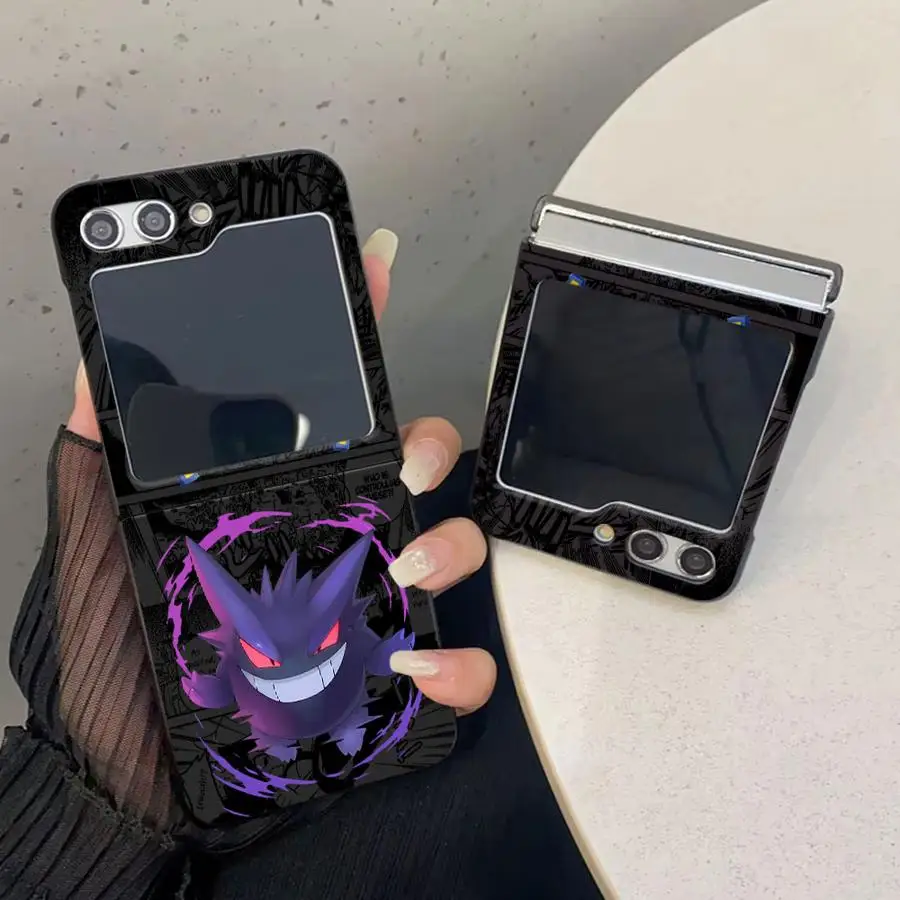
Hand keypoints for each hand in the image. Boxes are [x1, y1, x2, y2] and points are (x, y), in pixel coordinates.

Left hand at [61, 229, 494, 811]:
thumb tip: (98, 368)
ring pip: (450, 549)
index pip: (327, 401)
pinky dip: (456, 662)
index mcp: (276, 497)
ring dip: (449, 547)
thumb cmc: (111, 661)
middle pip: (415, 463)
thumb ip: (102, 456)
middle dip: (430, 445)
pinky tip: (416, 662)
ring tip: (402, 571)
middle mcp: (331, 539)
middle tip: (398, 468)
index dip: (356, 327)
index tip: (374, 265)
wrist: (125, 777)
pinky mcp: (385, 678)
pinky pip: (453, 662)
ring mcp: (365, 604)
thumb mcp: (100, 542)